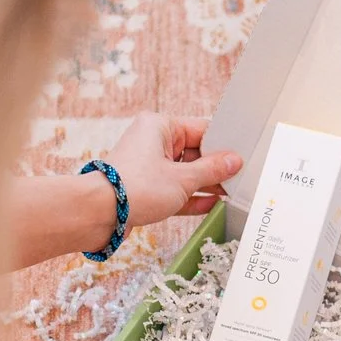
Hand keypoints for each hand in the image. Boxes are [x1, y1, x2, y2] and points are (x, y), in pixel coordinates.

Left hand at [106, 114, 241, 229]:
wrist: (98, 214)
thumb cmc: (135, 188)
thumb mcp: (182, 179)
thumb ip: (212, 170)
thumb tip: (234, 161)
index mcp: (160, 126)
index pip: (201, 129)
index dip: (223, 144)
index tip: (242, 157)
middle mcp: (153, 142)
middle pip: (194, 152)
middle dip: (216, 168)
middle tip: (241, 179)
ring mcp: (148, 166)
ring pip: (185, 172)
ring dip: (206, 184)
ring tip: (232, 194)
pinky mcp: (146, 189)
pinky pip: (175, 189)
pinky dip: (192, 197)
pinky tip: (212, 205)